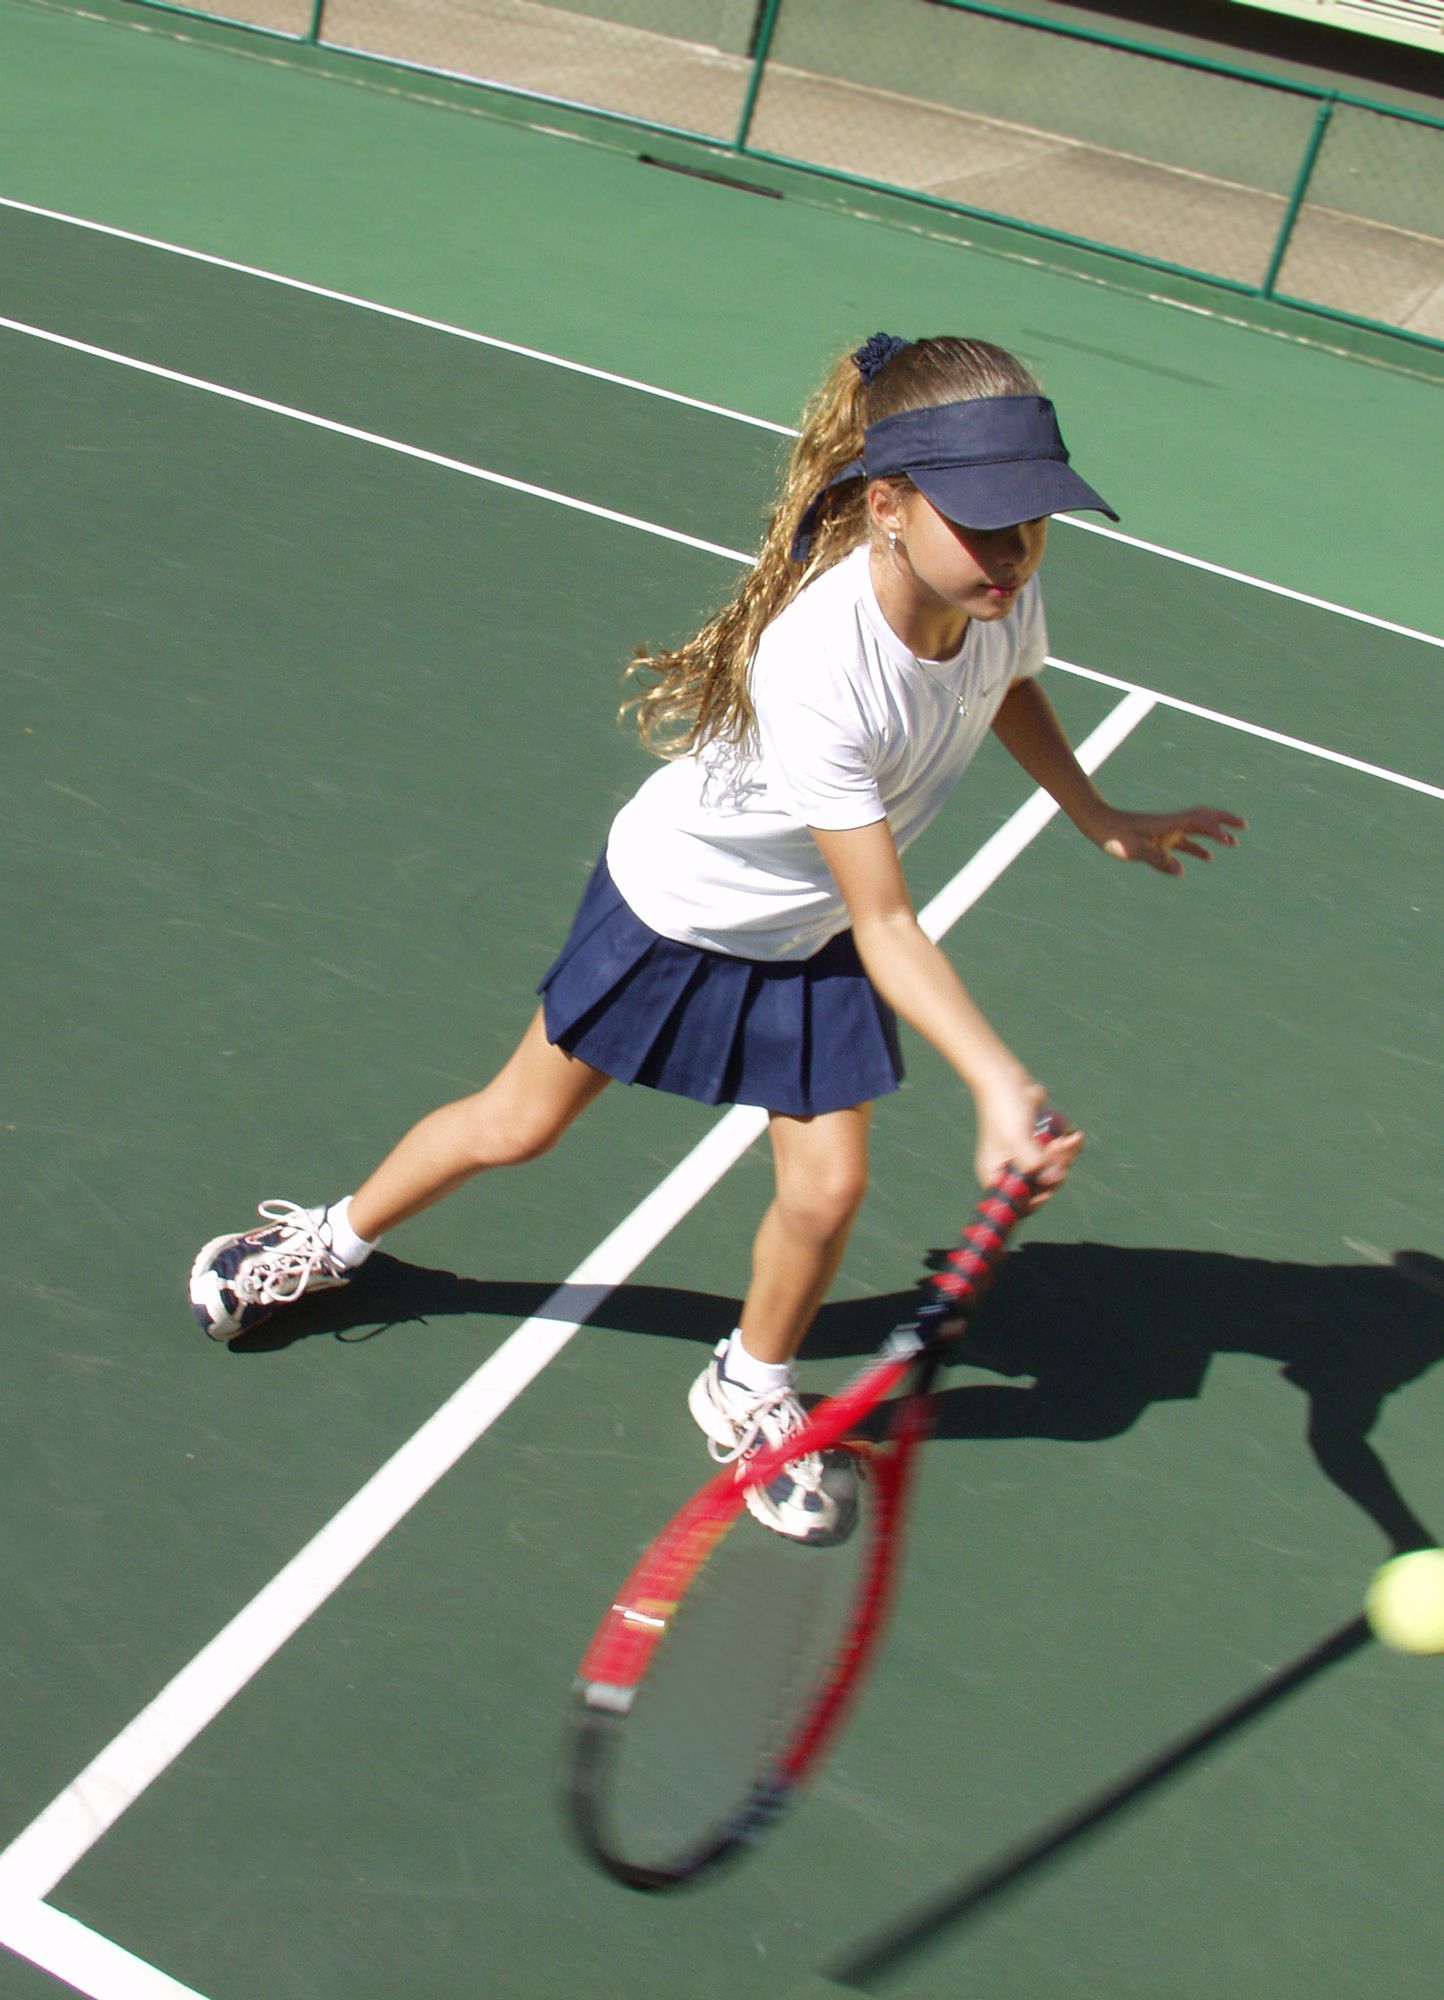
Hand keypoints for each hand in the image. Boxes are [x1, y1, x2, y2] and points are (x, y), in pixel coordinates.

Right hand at [973, 1075, 1081, 1210]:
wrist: (1007, 1079)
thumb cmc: (1004, 1110)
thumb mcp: (1017, 1140)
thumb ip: (1035, 1164)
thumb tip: (1055, 1180)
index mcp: (996, 1176)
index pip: (1018, 1204)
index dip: (1036, 1200)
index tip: (1049, 1186)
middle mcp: (1011, 1171)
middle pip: (1042, 1187)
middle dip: (1054, 1170)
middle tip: (1055, 1148)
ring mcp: (1028, 1158)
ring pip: (1056, 1171)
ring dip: (1065, 1157)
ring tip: (1065, 1139)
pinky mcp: (1041, 1145)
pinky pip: (1062, 1156)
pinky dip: (1069, 1147)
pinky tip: (1072, 1135)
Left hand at [1089, 804, 1244, 876]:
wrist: (1098, 824)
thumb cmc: (1113, 836)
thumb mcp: (1134, 849)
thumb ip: (1157, 859)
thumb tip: (1181, 870)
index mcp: (1168, 824)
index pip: (1198, 822)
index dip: (1215, 830)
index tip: (1227, 840)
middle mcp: (1171, 824)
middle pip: (1203, 818)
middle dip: (1224, 820)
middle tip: (1244, 826)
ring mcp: (1166, 830)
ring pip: (1196, 830)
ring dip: (1214, 834)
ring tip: (1232, 842)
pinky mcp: (1159, 837)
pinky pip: (1184, 841)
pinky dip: (1198, 847)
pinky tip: (1206, 858)